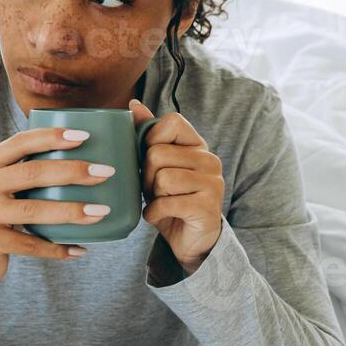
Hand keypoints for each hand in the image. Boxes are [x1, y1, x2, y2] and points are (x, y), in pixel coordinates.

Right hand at [0, 126, 115, 336]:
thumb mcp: (1, 186)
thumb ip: (28, 172)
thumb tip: (86, 160)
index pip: (20, 142)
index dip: (51, 137)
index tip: (84, 136)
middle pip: (32, 173)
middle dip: (72, 171)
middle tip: (105, 172)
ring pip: (33, 210)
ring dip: (71, 211)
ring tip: (101, 211)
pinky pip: (28, 245)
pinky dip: (56, 248)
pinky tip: (79, 249)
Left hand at [129, 98, 224, 276]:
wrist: (191, 240)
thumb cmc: (171, 199)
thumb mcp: (157, 166)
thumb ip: (149, 135)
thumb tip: (133, 104)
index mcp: (198, 145)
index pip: (172, 122)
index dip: (152, 139)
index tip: (150, 158)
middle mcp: (210, 160)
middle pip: (158, 153)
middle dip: (146, 175)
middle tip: (153, 189)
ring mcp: (212, 184)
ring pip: (162, 178)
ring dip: (151, 195)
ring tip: (159, 201)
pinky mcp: (207, 207)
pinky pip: (167, 203)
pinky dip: (153, 213)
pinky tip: (158, 216)